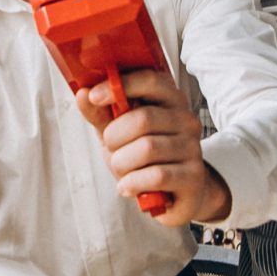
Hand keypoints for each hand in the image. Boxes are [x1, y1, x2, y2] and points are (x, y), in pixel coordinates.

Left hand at [70, 67, 231, 225]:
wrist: (172, 195)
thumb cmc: (144, 160)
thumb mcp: (118, 133)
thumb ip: (100, 114)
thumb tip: (83, 94)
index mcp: (169, 101)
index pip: (150, 80)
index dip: (120, 85)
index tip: (95, 96)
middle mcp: (185, 120)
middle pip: (143, 118)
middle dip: (115, 137)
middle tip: (112, 149)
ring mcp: (192, 148)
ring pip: (147, 148)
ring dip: (123, 163)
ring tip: (123, 170)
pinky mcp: (193, 176)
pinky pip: (156, 175)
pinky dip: (133, 182)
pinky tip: (127, 186)